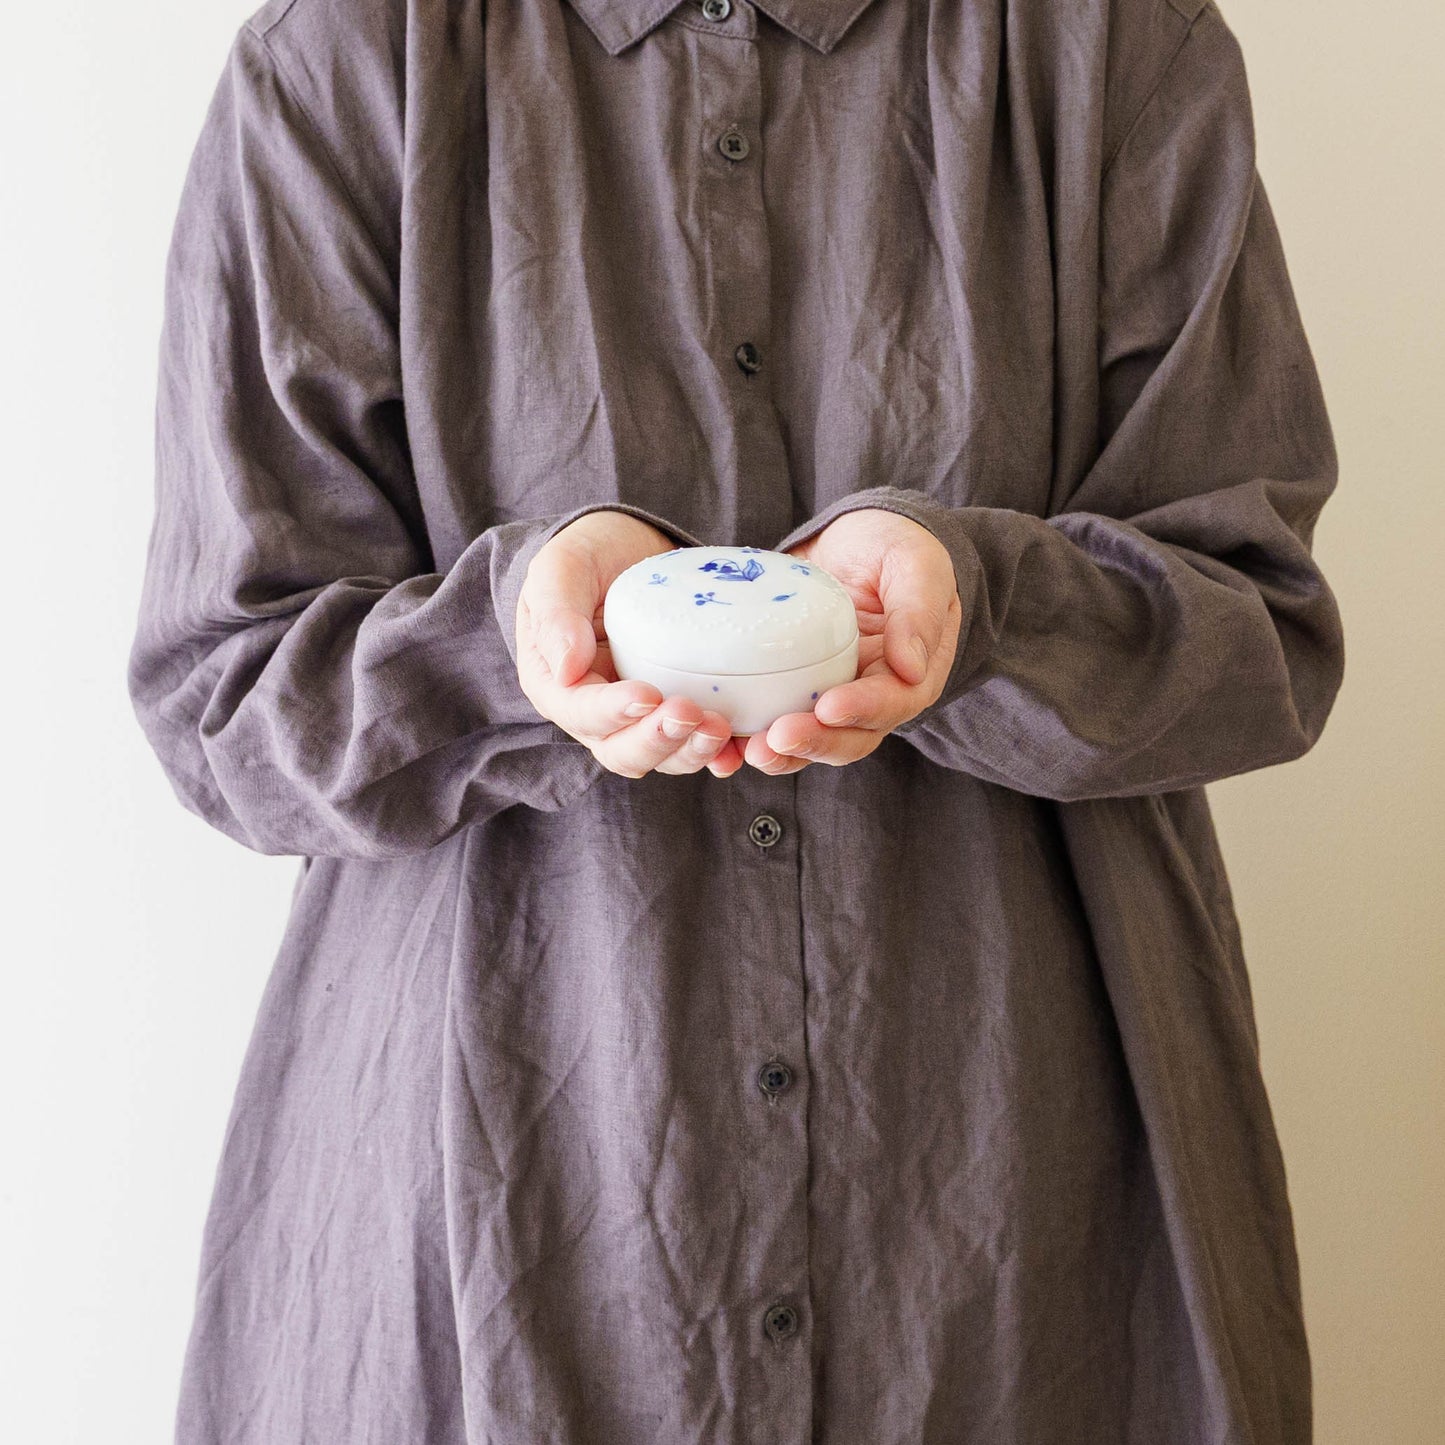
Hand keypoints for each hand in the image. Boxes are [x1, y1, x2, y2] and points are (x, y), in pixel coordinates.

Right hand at [515, 511, 747, 778]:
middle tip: (691, 713)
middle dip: (657, 740)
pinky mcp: (677, 713)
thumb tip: (566, 670)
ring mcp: (639, 720)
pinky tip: (740, 743)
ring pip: (662, 757)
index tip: (646, 694)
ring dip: (691, 751)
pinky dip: (718, 752)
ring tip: (720, 728)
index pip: (580, 712)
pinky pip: (696, 745)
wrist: (632, 550)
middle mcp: (596, 715)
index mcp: (558, 684)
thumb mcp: (562, 567)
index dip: (612, 712)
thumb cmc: (591, 556)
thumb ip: (557, 611)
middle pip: (622, 751)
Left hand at [741, 508, 962, 772]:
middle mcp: (872, 696)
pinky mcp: (791, 691)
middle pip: (850, 738)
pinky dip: (748, 738)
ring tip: (749, 750)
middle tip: (776, 738)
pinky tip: (723, 745)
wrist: (847, 542)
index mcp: (912, 673)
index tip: (828, 708)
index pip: (891, 702)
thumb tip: (911, 668)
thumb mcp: (914, 563)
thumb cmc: (889, 546)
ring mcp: (830, 697)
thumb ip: (917, 609)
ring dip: (781, 754)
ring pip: (811, 742)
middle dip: (814, 743)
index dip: (861, 710)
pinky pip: (772, 723)